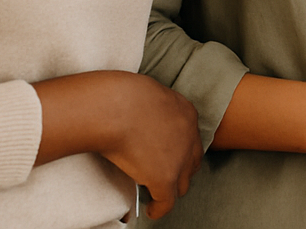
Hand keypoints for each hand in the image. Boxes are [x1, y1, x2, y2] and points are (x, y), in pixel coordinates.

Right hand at [33, 70, 202, 218]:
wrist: (114, 107)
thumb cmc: (119, 96)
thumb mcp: (145, 95)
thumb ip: (150, 108)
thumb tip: (135, 115)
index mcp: (186, 113)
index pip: (189, 138)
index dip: (178, 150)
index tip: (165, 156)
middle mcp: (190, 136)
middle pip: (192, 162)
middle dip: (180, 170)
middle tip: (163, 174)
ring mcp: (179, 159)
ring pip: (182, 183)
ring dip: (170, 188)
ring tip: (157, 193)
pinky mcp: (165, 178)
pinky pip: (167, 201)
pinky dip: (159, 208)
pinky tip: (151, 211)